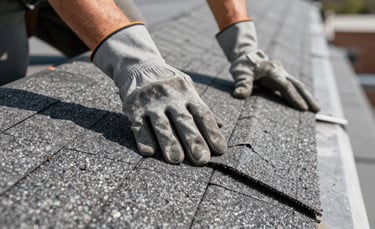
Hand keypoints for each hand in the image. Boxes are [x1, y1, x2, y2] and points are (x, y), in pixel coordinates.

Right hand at [93, 24, 226, 164]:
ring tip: (176, 159)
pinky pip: (140, 125)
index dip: (211, 132)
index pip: (202, 115)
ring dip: (169, 143)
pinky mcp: (134, 108)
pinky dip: (144, 139)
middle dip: (193, 141)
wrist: (139, 66)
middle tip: (201, 159)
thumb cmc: (169, 84)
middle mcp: (171, 98)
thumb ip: (200, 108)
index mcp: (187, 94)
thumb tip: (220, 125)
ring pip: (162, 125)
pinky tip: (148, 152)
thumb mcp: (187, 88)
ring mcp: (152, 103)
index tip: (219, 149)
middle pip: (184, 122)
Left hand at [216, 21, 319, 112]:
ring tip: (317, 109)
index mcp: (271, 70)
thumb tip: (238, 95)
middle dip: (307, 98)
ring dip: (307, 97)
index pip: (284, 85)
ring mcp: (283, 74)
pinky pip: (294, 86)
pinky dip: (301, 95)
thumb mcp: (240, 74)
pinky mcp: (282, 78)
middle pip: (297, 85)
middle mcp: (280, 71)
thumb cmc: (243, 66)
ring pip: (298, 85)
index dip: (293, 97)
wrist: (246, 55)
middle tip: (316, 110)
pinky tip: (307, 103)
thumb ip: (242, 84)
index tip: (302, 108)